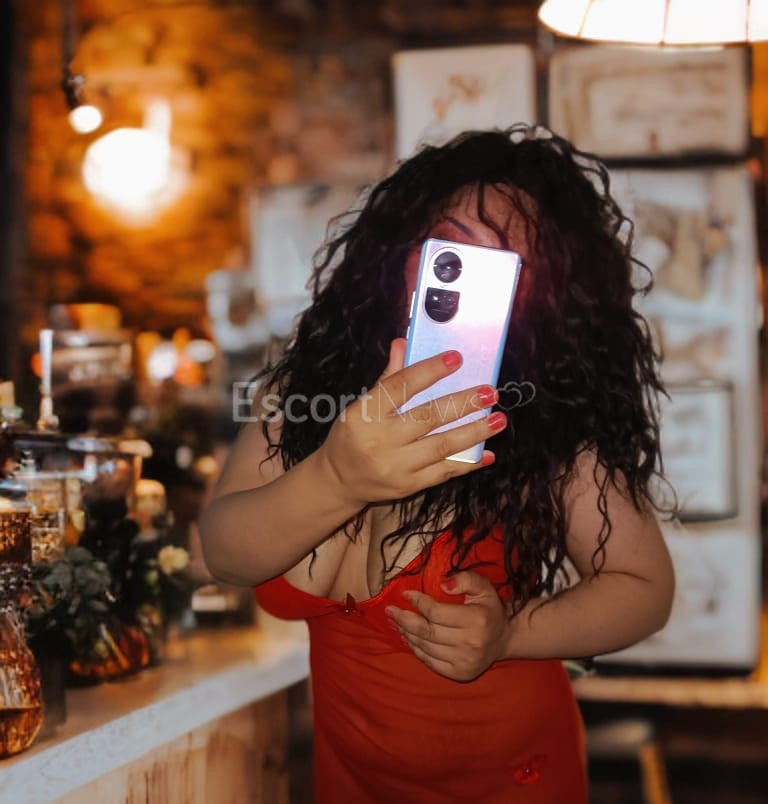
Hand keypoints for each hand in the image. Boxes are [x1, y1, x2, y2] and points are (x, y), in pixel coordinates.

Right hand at [318, 339, 505, 505]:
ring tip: (498, 420)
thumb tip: (404, 343)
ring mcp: (395, 466)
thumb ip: (387, 377)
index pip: (400, 386)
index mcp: (365, 413)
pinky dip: (467, 464)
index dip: (429, 371)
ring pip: (440, 446)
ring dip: (473, 432)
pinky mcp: (407, 487)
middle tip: (490, 392)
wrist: (338, 481)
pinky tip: (487, 454)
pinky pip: (442, 473)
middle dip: (462, 404)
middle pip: (427, 417)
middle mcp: (380, 440)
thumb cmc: (352, 435)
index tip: (457, 358)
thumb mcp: (360, 405)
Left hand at [385, 570, 510, 681]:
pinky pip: (429, 661)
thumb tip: (442, 585)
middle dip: (404, 619)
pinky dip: (415, 648)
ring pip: (424, 647)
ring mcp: (463, 662)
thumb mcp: (484, 587)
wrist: (504, 638)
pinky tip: (408, 637)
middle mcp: (470, 644)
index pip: (437, 613)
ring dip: (406, 633)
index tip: (405, 594)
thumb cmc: (489, 609)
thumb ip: (466, 579)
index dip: (418, 602)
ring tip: (396, 621)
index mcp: (476, 621)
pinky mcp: (458, 673)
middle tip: (390, 610)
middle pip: (426, 631)